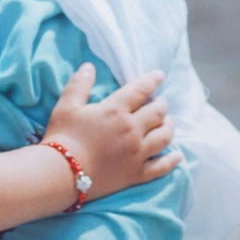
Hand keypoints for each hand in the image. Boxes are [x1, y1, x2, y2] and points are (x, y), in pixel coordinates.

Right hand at [41, 64, 180, 201]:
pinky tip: (178, 155)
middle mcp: (132, 130)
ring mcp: (137, 153)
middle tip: (160, 102)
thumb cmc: (62, 137)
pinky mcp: (137, 173)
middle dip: (162, 104)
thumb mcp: (66, 106)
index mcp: (115, 110)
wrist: (62, 173)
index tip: (159, 75)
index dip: (151, 80)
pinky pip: (162, 166)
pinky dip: (172, 160)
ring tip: (168, 122)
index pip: (140, 90)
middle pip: (157, 113)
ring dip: (169, 127)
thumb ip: (79, 84)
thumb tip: (89, 66)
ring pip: (164, 137)